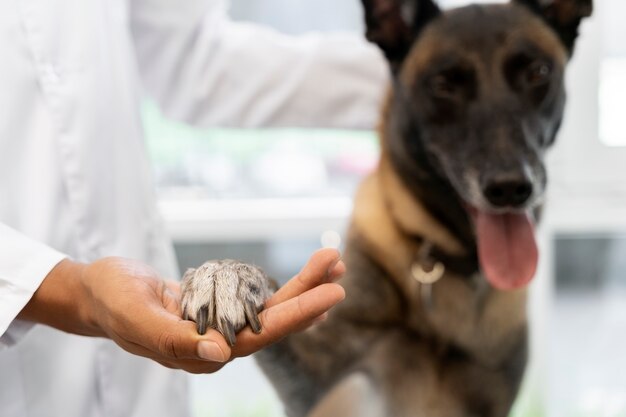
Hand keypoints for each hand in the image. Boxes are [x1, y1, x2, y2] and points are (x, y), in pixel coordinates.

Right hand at [18, 249, 344, 373]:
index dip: (296, 316)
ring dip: (302, 284)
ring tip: (332, 260)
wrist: (98, 291)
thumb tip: (222, 353)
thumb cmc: (111, 302)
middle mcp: (217, 343)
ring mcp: (220, 324)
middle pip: (273, 320)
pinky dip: (281, 283)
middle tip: (339, 266)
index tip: (330, 294)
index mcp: (199, 352)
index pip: (258, 336)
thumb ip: (174, 340)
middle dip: (309, 294)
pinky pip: (257, 296)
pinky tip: (308, 275)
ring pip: (270, 306)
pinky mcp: (219, 306)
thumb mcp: (134, 317)